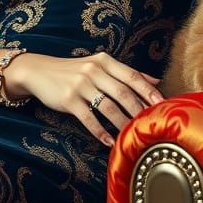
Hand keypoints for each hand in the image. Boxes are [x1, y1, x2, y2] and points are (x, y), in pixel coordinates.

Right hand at [3, 51, 163, 145]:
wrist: (38, 71)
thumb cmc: (74, 71)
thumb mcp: (99, 66)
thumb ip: (126, 73)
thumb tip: (156, 80)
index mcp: (105, 61)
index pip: (132, 76)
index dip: (149, 91)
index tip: (163, 104)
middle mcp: (94, 70)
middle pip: (123, 92)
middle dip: (140, 110)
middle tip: (152, 124)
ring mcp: (80, 85)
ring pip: (108, 107)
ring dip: (122, 123)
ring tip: (133, 136)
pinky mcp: (68, 100)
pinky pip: (88, 118)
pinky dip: (100, 131)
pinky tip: (110, 141)